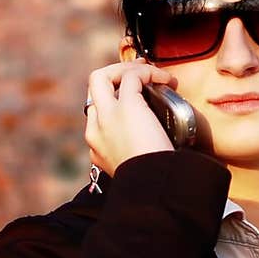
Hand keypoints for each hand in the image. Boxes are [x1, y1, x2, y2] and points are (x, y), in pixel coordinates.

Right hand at [84, 60, 178, 176]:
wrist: (153, 188)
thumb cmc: (152, 182)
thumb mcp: (137, 167)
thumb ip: (136, 154)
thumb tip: (155, 145)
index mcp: (96, 147)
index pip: (97, 113)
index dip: (116, 99)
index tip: (139, 98)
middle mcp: (95, 130)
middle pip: (93, 89)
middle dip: (115, 76)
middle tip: (141, 77)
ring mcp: (107, 117)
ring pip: (102, 76)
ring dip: (128, 69)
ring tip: (154, 74)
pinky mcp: (125, 106)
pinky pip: (131, 76)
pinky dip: (148, 72)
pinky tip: (165, 79)